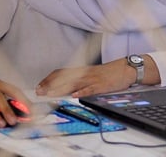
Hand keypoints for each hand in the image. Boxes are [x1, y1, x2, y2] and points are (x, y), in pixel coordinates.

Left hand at [36, 55, 159, 97]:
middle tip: (39, 92)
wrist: (126, 68)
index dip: (49, 79)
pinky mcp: (102, 84)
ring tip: (50, 94)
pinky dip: (82, 92)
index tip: (39, 86)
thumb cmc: (109, 73)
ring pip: (74, 83)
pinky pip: (91, 88)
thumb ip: (79, 80)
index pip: (61, 73)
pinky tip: (74, 96)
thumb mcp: (92, 74)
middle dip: (50, 85)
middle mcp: (85, 73)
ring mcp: (93, 79)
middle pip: (64, 78)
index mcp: (82, 71)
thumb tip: (66, 89)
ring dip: (61, 88)